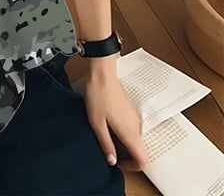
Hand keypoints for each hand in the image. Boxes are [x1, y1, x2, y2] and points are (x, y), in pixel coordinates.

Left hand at [83, 58, 149, 172]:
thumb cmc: (98, 96)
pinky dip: (121, 134)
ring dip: (122, 144)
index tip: (116, 162)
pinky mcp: (130, 111)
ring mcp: (135, 118)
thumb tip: (112, 161)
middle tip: (107, 150)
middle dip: (125, 156)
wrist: (102, 74)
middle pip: (139, 151)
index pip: (143, 160)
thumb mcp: (97, 124)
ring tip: (105, 136)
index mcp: (130, 133)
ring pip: (134, 140)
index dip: (131, 167)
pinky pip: (130, 130)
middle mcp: (136, 127)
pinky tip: (107, 125)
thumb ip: (106, 144)